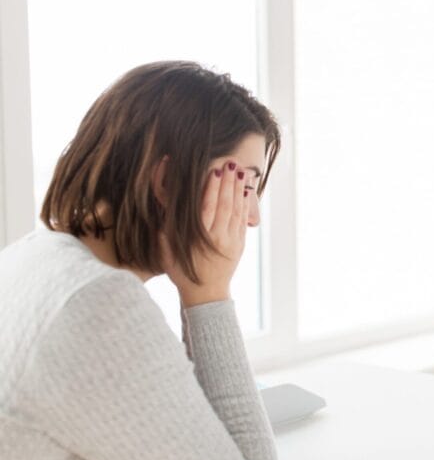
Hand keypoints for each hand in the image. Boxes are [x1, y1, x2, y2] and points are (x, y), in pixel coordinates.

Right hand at [162, 159, 249, 306]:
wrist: (207, 295)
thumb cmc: (183, 274)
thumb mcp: (167, 256)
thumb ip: (165, 236)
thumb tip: (161, 217)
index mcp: (201, 239)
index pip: (208, 208)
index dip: (212, 189)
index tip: (214, 171)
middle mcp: (219, 238)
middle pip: (225, 205)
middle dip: (229, 183)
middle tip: (232, 163)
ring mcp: (232, 241)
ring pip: (237, 211)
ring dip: (239, 190)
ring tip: (241, 172)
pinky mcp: (240, 245)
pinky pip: (243, 221)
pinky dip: (244, 206)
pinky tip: (245, 193)